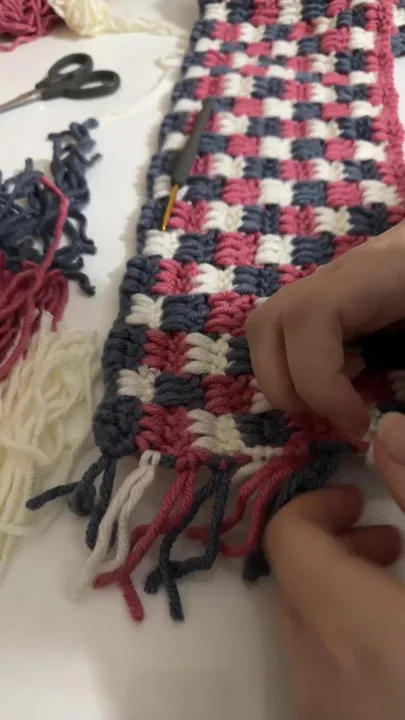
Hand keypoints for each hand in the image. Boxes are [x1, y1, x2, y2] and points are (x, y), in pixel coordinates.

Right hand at [246, 223, 404, 435]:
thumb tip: (386, 431)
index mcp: (370, 275)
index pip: (308, 318)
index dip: (319, 380)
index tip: (359, 422)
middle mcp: (332, 277)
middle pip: (266, 326)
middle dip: (292, 389)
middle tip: (343, 416)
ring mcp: (322, 286)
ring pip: (264, 332)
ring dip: (287, 382)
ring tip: (340, 399)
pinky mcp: (324, 301)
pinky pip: (280, 336)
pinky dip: (296, 370)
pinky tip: (346, 375)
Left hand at [266, 412, 404, 719]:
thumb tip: (390, 432)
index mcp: (357, 632)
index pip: (289, 540)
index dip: (318, 504)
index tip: (363, 498)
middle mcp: (322, 678)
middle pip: (295, 580)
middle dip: (337, 543)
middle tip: (391, 536)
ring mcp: (323, 716)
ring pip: (306, 628)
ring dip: (343, 589)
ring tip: (399, 584)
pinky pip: (321, 671)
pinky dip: (347, 636)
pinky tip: (398, 647)